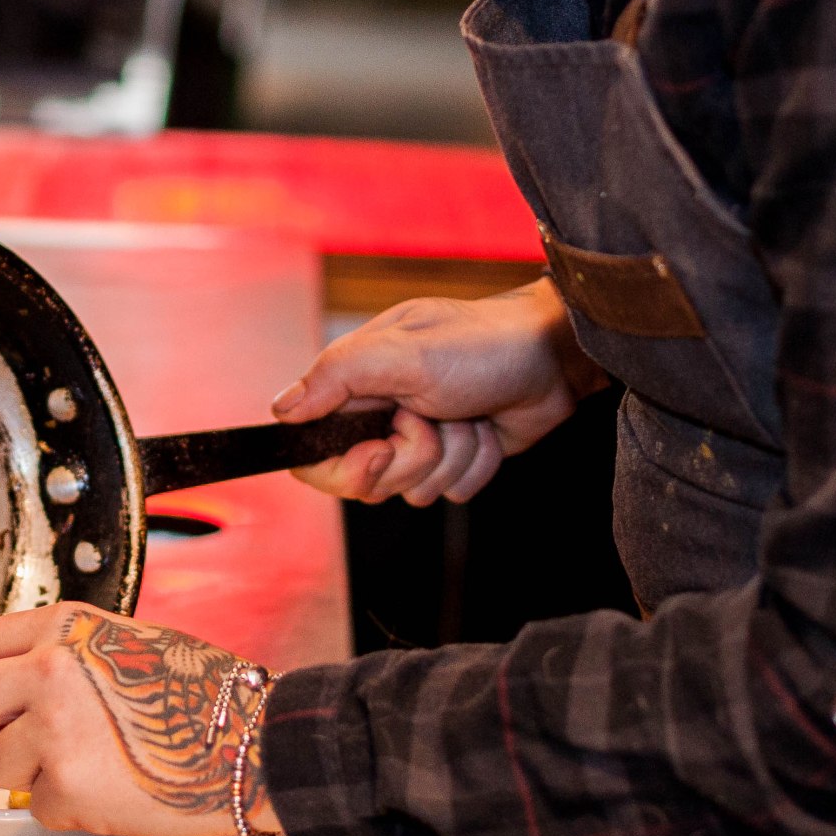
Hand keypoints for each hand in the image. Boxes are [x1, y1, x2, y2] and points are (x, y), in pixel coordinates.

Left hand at [0, 604, 279, 835]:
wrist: (254, 743)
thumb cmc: (198, 696)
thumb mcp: (119, 642)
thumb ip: (53, 654)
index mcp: (64, 629)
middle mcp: (51, 671)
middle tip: (18, 744)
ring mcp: (57, 730)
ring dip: (34, 774)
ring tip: (94, 761)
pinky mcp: (69, 786)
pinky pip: (37, 805)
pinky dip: (68, 806)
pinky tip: (112, 785)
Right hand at [272, 282, 605, 505]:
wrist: (554, 356)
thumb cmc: (480, 343)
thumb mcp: (403, 352)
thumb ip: (337, 376)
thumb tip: (281, 410)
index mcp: (356, 385)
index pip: (313, 453)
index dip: (343, 467)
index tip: (381, 451)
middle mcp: (382, 415)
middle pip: (368, 482)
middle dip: (413, 457)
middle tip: (436, 418)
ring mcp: (420, 440)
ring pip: (415, 491)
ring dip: (452, 457)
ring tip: (468, 413)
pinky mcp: (455, 459)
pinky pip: (453, 492)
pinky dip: (477, 464)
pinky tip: (488, 428)